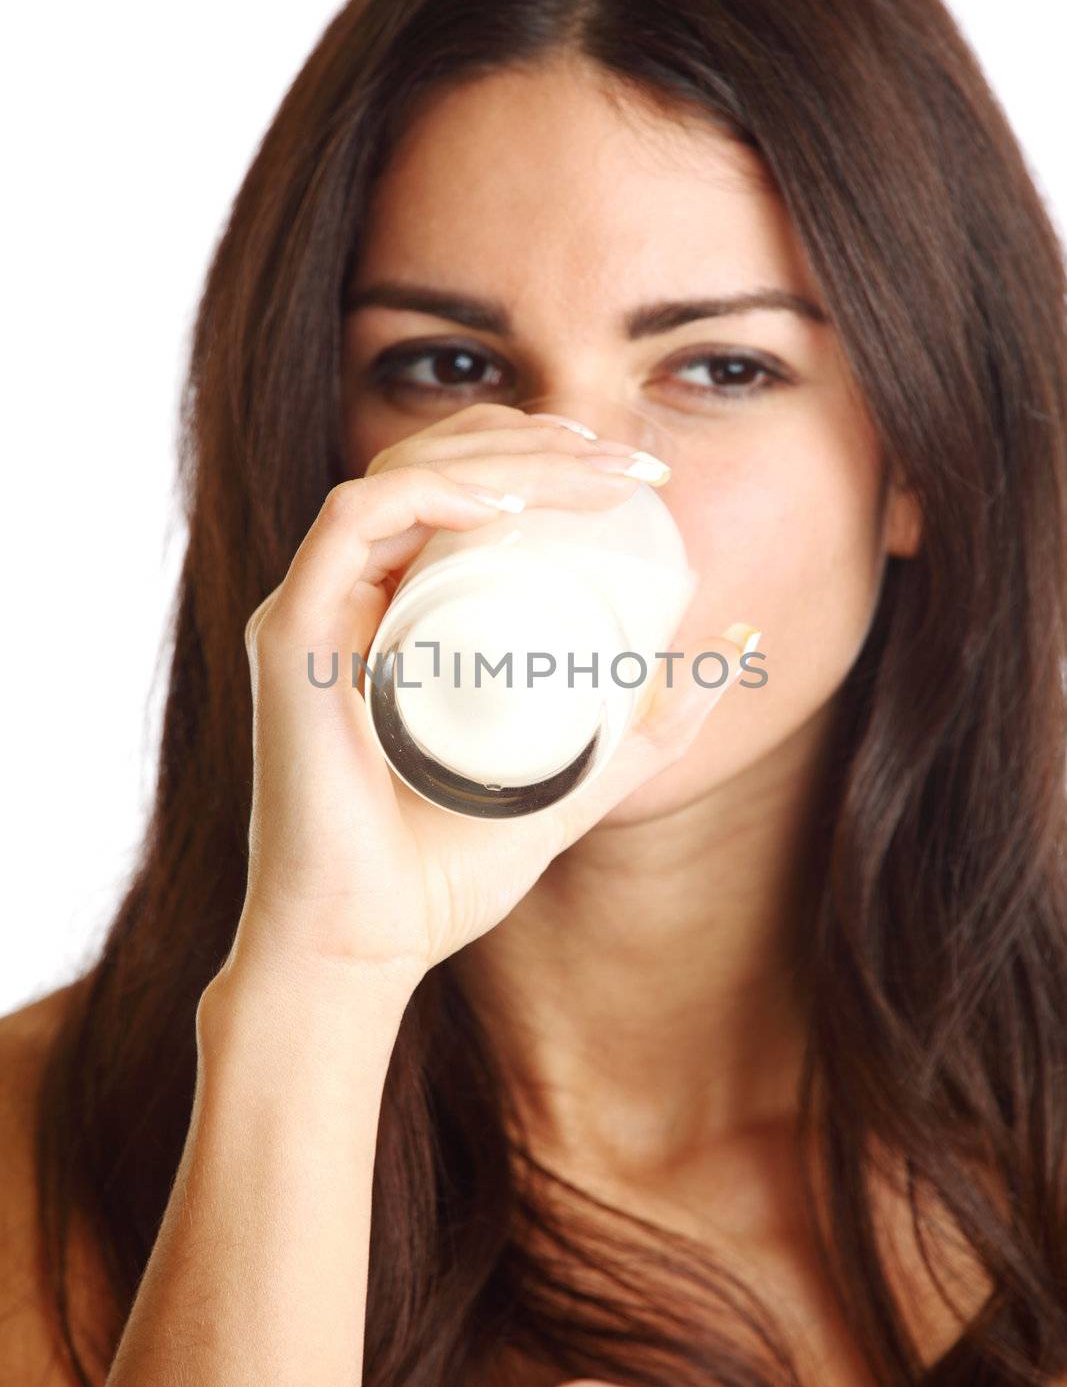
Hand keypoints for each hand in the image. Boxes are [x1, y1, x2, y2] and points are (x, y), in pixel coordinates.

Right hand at [224, 403, 750, 988]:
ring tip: (587, 470)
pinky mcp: (291, 637)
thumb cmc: (445, 871)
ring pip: (398, 479)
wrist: (365, 947)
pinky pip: (352, 525)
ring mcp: (311, 612)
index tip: (626, 472)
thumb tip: (735, 652)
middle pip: (429, 467)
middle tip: (621, 461)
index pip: (453, 489)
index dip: (537, 456)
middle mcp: (343, 598)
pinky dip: (429, 496)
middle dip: (529, 439)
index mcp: (388, 613)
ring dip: (498, 455)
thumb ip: (644, 731)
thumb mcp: (576, 779)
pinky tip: (504, 502)